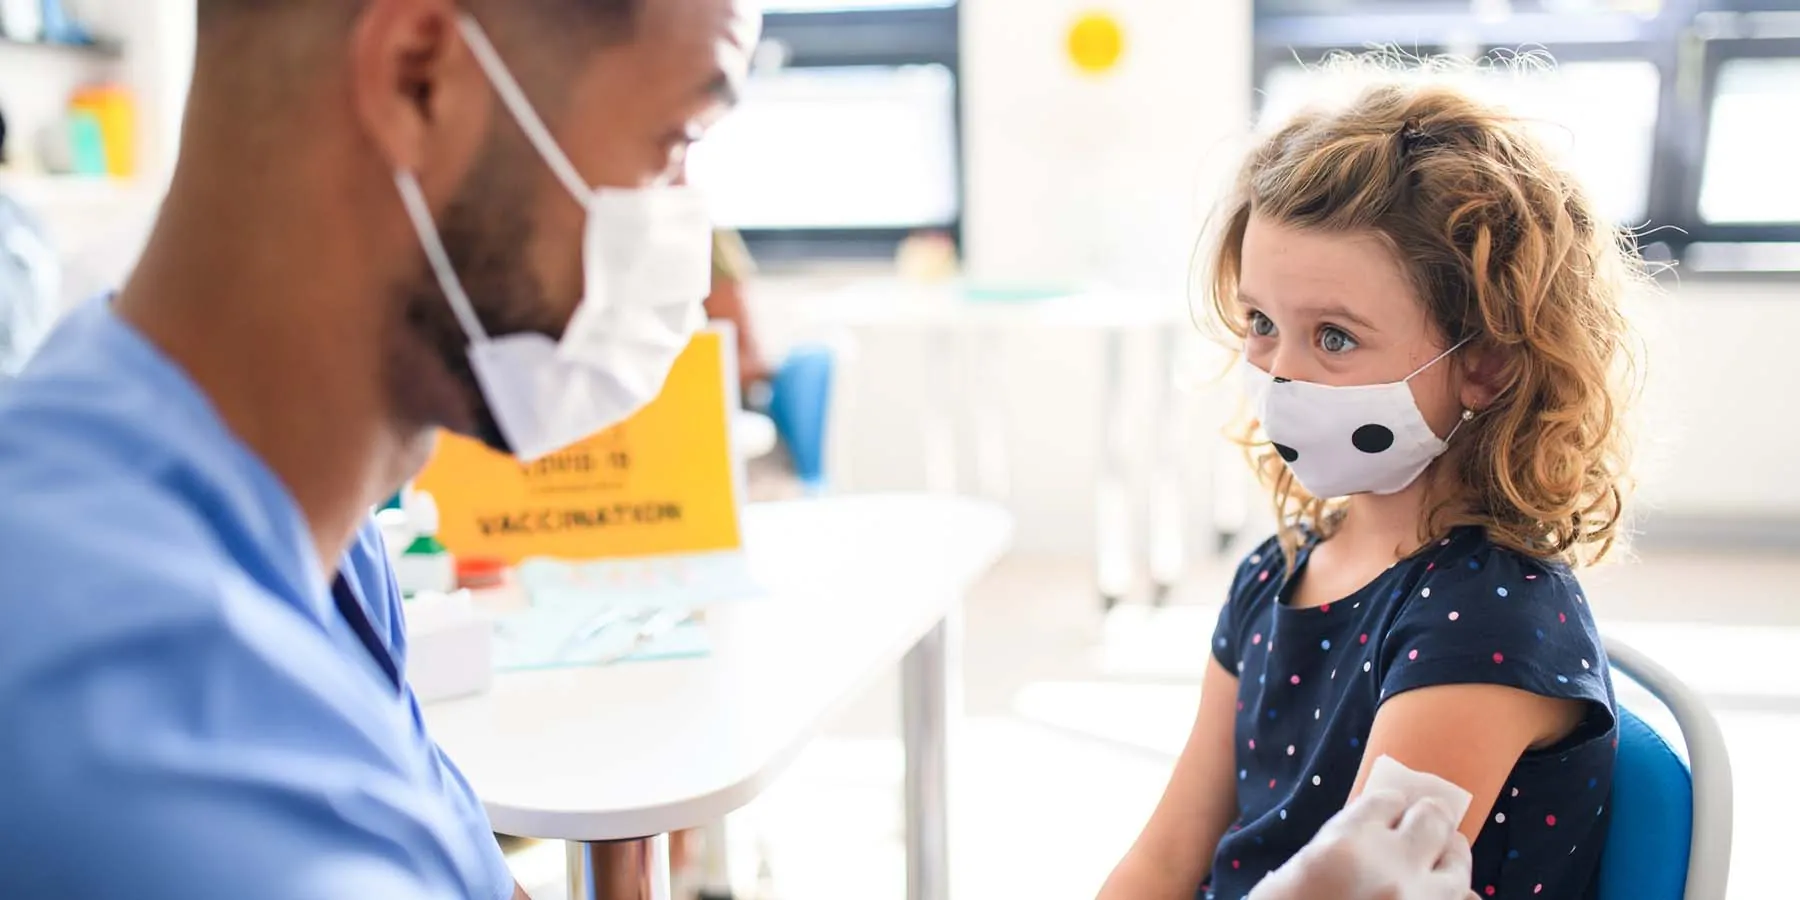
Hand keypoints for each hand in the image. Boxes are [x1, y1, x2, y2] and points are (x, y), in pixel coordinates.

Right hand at [1248, 792, 1476, 899]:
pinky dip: (1460, 899)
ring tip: (1443, 856)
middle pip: (1432, 820)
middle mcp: (1392, 868)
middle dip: (1429, 819)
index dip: (1390, 806)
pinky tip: (1449, 895)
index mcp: (1348, 845)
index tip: (1390, 811)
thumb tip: (1373, 834)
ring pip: (1457, 866)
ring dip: (1449, 857)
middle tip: (1426, 821)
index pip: (1387, 802)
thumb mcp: (1295, 872)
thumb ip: (1337, 846)